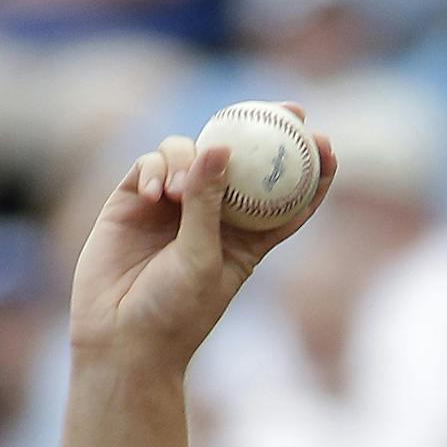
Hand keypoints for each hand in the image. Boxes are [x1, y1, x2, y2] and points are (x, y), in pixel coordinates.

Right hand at [69, 104, 335, 365]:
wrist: (120, 337)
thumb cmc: (174, 312)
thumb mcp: (202, 259)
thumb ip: (209, 204)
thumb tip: (220, 146)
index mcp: (247, 239)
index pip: (286, 197)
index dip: (310, 168)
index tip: (327, 142)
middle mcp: (213, 216)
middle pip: (242, 160)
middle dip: (264, 129)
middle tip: (287, 110)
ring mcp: (173, 204)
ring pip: (192, 153)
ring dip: (189, 160)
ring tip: (177, 193)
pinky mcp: (134, 199)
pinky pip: (150, 163)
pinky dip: (154, 168)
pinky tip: (154, 193)